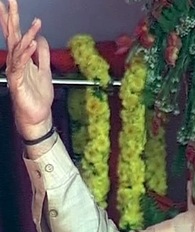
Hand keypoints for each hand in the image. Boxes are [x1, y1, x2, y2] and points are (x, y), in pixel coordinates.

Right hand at [0, 0, 53, 140]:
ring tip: (35, 22)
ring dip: (26, 34)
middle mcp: (16, 63)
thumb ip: (43, 54)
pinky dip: (27, 53)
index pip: (15, 34)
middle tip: (10, 2)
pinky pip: (21, 65)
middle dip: (11, 18)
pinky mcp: (18, 82)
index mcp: (22, 59)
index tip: (9, 3)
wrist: (38, 116)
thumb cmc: (38, 96)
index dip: (12, 19)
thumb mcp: (45, 70)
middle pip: (12, 36)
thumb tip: (41, 38)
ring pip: (18, 49)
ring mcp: (16, 71)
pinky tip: (32, 43)